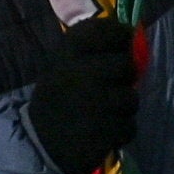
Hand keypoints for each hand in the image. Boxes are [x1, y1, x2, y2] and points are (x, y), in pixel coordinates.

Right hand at [26, 12, 141, 173]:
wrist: (38, 145)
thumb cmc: (58, 100)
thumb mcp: (63, 66)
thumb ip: (93, 50)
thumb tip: (134, 35)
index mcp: (67, 54)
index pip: (103, 29)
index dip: (121, 34)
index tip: (124, 44)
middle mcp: (80, 74)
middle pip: (127, 65)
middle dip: (125, 77)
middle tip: (112, 87)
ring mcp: (94, 104)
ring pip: (132, 99)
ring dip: (123, 108)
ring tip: (105, 113)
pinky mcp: (104, 132)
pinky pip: (130, 126)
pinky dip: (120, 132)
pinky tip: (104, 132)